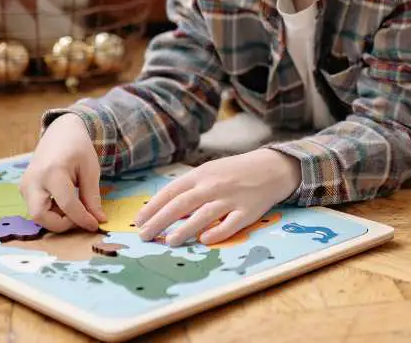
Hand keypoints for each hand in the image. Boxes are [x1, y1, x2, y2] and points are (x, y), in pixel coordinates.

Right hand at [20, 113, 106, 232]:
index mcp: (53, 172)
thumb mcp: (90, 170)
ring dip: (56, 218)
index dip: (82, 219)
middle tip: (80, 217)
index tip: (95, 225)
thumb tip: (98, 220)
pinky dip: (50, 212)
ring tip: (74, 205)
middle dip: (61, 224)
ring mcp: (24, 185)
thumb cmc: (78, 149)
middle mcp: (33, 180)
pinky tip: (64, 202)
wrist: (60, 133)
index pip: (67, 205)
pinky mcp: (23, 189)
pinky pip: (35, 208)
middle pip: (40, 216)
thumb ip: (92, 197)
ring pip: (36, 215)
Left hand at [135, 149, 301, 246]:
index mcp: (202, 174)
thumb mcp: (210, 172)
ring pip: (204, 215)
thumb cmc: (235, 172)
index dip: (153, 207)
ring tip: (169, 242)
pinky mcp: (248, 211)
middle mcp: (214, 185)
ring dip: (185, 229)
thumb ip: (190, 188)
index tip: (138, 221)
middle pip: (182, 204)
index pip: (172, 191)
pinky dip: (217, 233)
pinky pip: (231, 224)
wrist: (271, 168)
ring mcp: (231, 198)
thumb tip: (163, 209)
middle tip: (144, 236)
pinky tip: (205, 241)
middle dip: (160, 221)